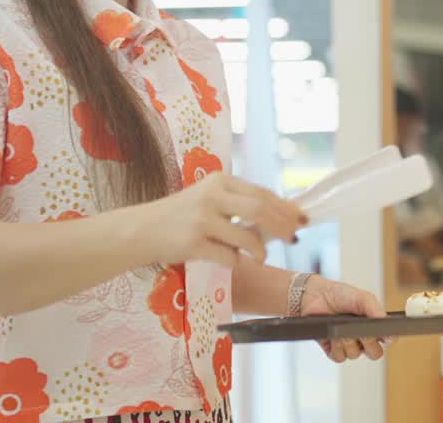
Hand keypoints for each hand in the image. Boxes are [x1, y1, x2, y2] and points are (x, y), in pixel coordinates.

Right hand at [140, 173, 305, 267]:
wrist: (141, 230)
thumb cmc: (180, 216)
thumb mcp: (209, 199)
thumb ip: (239, 203)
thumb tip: (284, 214)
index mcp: (219, 180)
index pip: (262, 193)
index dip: (286, 208)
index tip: (302, 220)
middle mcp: (212, 196)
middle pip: (260, 210)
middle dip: (282, 227)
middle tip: (293, 239)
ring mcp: (202, 219)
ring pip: (248, 236)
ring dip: (261, 250)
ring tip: (262, 257)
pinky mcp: (193, 243)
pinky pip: (229, 256)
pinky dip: (239, 261)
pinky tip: (239, 262)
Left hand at [300, 276, 390, 362]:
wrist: (316, 296)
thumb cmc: (340, 295)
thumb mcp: (362, 298)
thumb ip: (375, 309)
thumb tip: (386, 325)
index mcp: (374, 326)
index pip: (389, 339)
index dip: (388, 339)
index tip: (384, 334)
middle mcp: (363, 338)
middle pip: (375, 354)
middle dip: (369, 343)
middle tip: (362, 332)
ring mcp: (348, 345)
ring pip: (355, 355)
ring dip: (349, 342)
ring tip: (341, 329)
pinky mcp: (333, 350)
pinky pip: (340, 357)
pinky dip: (336, 347)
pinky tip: (332, 336)